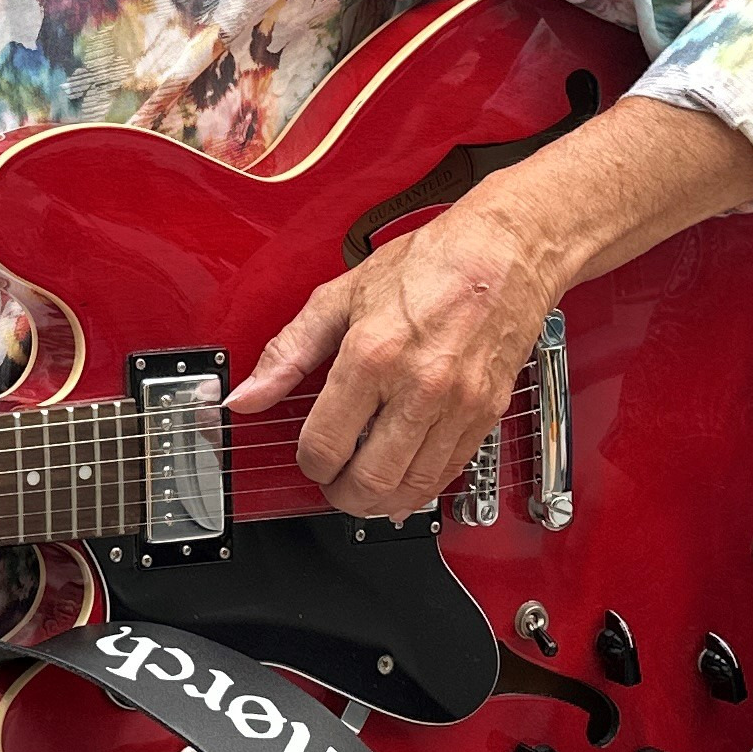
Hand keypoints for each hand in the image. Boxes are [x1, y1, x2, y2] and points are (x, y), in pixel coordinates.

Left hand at [232, 200, 561, 523]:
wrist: (505, 250)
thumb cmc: (428, 264)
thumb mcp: (341, 296)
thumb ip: (288, 352)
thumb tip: (248, 395)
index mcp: (373, 355)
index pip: (326, 445)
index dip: (309, 464)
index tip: (310, 457)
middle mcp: (419, 386)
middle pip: (370, 481)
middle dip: (341, 494)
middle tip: (333, 484)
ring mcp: (458, 404)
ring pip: (412, 488)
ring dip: (380, 501)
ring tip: (364, 487)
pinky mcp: (487, 413)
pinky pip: (449, 473)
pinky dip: (420, 487)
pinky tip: (404, 479)